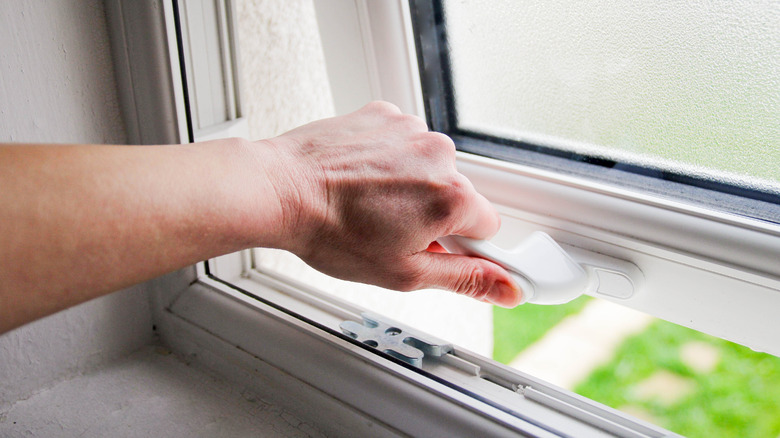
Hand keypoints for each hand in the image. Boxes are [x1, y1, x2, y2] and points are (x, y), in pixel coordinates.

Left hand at [257, 102, 521, 306]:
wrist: (279, 190)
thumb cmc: (331, 233)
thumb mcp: (404, 273)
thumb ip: (466, 278)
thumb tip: (509, 288)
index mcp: (453, 197)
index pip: (488, 226)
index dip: (459, 244)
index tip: (431, 246)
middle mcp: (439, 155)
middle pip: (457, 194)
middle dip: (432, 214)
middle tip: (388, 229)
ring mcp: (411, 129)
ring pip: (429, 168)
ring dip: (409, 185)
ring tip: (368, 203)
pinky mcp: (385, 115)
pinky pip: (403, 143)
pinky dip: (388, 160)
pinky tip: (361, 178)